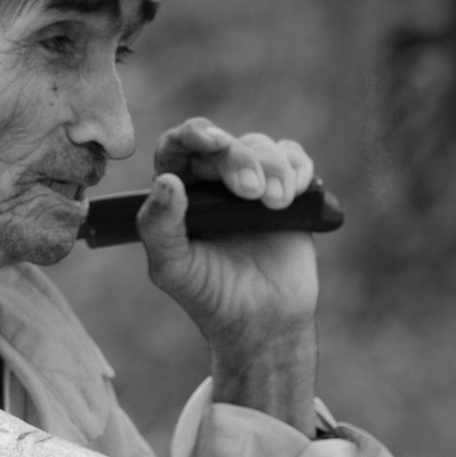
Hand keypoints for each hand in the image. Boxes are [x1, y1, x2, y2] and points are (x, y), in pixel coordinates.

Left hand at [137, 119, 318, 360]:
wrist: (263, 321)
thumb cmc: (210, 295)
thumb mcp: (173, 267)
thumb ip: (158, 226)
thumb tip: (166, 181)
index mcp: (179, 192)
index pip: (177, 147)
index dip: (191, 135)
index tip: (211, 142)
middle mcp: (213, 181)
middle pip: (224, 144)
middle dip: (238, 160)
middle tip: (250, 192)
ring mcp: (252, 182)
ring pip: (262, 146)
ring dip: (273, 168)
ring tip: (275, 204)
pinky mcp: (288, 190)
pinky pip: (294, 158)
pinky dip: (297, 167)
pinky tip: (293, 195)